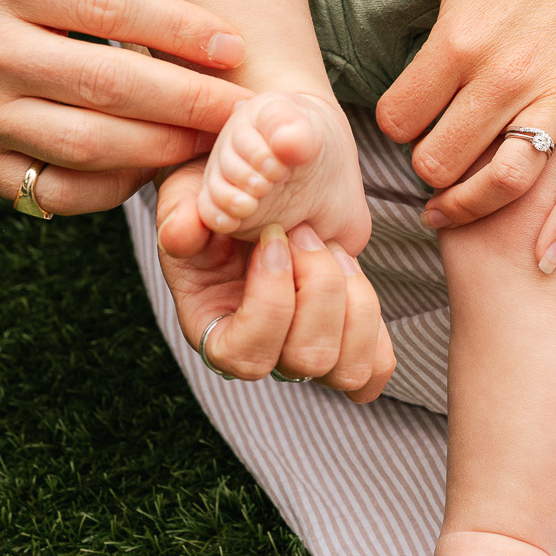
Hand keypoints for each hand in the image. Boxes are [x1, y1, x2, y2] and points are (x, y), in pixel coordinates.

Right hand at [0, 0, 248, 213]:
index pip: (109, 7)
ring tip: (213, 146)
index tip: (236, 46)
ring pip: (86, 144)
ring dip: (159, 150)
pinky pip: (55, 192)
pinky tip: (147, 174)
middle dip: (188, 100)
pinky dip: (109, 191)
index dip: (180, 30)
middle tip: (247, 111)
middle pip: (107, 83)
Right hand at [155, 159, 394, 401]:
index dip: (270, 299)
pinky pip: (375, 366)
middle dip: (318, 286)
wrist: (261, 188)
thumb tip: (181, 232)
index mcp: (212, 331)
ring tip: (333, 249)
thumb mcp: (187, 197)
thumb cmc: (217, 199)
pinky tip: (351, 275)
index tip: (273, 238)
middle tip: (306, 232)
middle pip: (307, 359)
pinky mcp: (345, 344)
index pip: (245, 355)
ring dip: (354, 299)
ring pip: (348, 368)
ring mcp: (305, 353)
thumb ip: (180, 214)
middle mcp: (262, 354)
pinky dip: (374, 326)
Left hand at [333, 0, 555, 269]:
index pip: (398, 119)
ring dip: (471, 204)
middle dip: (428, 167)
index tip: (409, 122)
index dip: (396, 127)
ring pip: (501, 181)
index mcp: (459, 41)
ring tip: (453, 208)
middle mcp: (504, 76)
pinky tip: (542, 260)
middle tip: (433, 160)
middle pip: (440, 160)